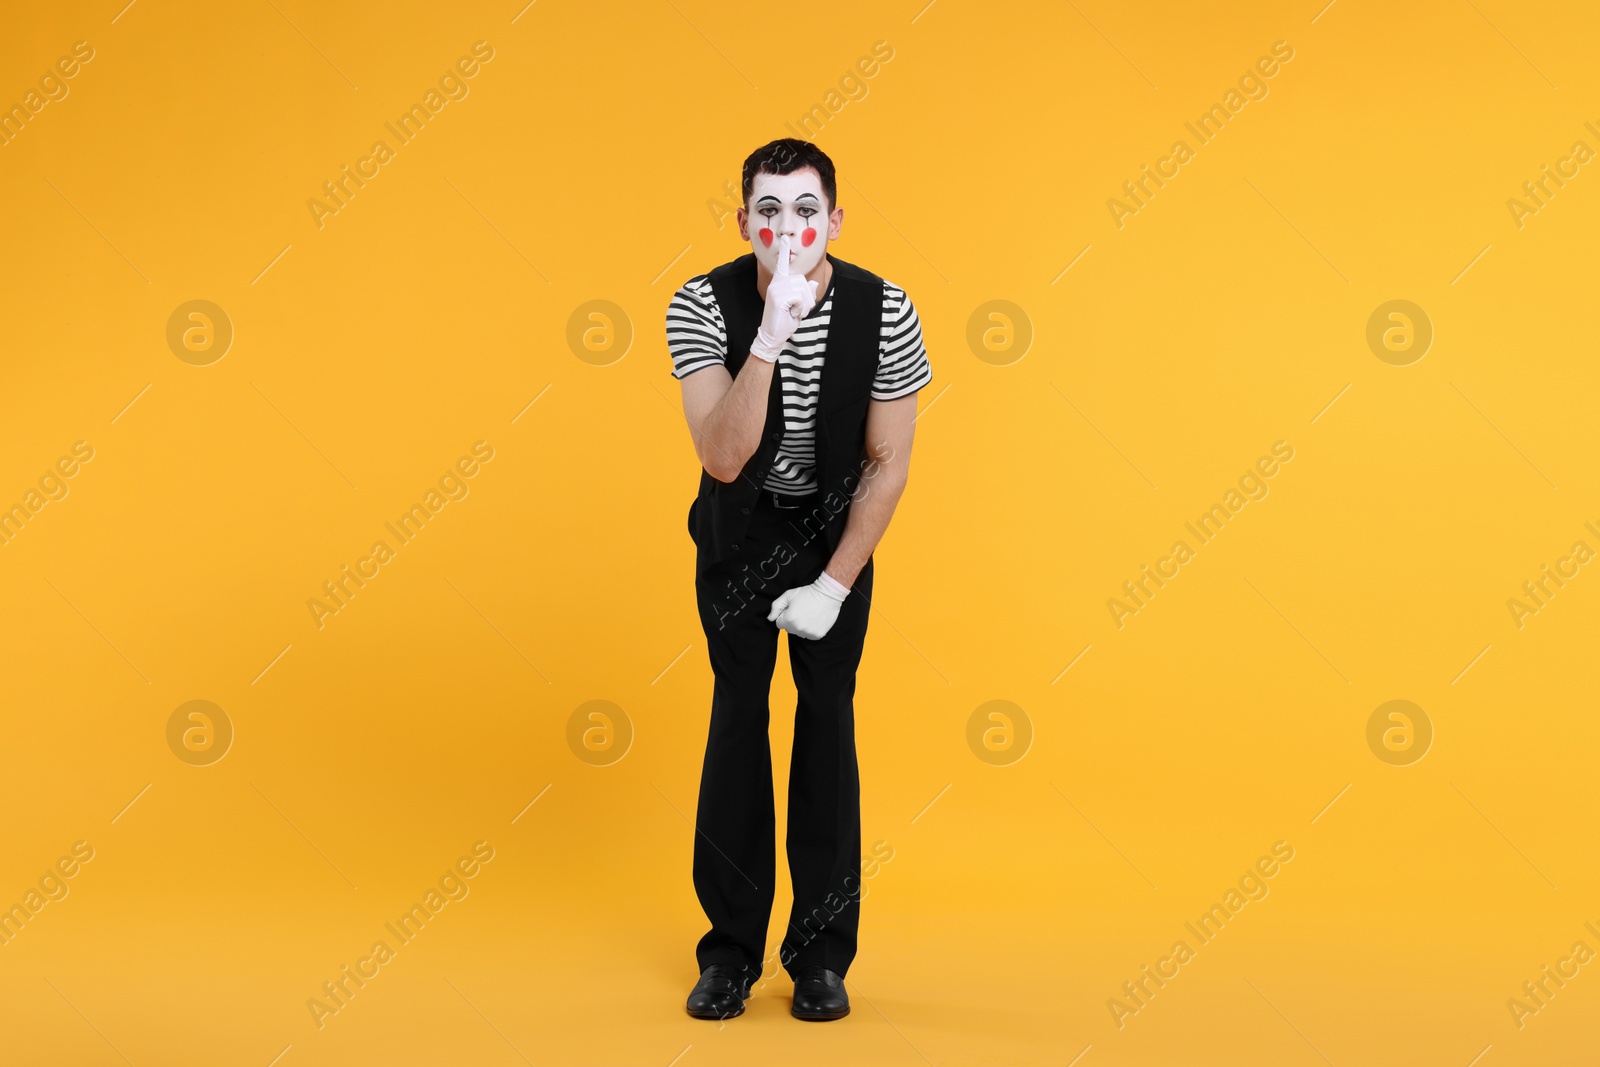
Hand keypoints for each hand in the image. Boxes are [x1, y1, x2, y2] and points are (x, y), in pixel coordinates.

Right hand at [751, 233, 819, 360]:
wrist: (772, 335)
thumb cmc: (784, 319)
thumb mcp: (798, 304)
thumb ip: (805, 293)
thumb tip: (813, 284)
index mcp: (779, 282)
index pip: (782, 265)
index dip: (784, 251)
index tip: (785, 238)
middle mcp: (777, 283)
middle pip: (803, 282)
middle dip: (807, 298)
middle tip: (797, 309)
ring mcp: (776, 289)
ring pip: (803, 291)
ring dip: (804, 305)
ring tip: (794, 312)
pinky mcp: (779, 298)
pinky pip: (800, 299)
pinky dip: (800, 309)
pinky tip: (791, 314)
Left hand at [767, 572, 849, 640]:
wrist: (827, 594)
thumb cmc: (807, 593)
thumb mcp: (788, 595)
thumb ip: (776, 607)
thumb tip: (770, 618)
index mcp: (789, 619)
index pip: (779, 623)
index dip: (785, 615)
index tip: (792, 608)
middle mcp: (798, 628)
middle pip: (789, 629)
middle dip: (792, 621)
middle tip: (802, 610)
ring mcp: (808, 633)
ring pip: (799, 633)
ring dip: (802, 626)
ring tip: (809, 614)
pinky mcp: (817, 635)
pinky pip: (809, 635)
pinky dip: (811, 629)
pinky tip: (815, 619)